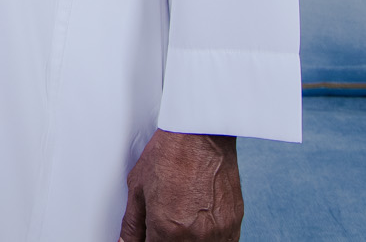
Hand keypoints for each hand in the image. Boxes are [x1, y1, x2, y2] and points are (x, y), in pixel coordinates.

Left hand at [116, 131, 240, 241]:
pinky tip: (199, 223)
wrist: (201, 135)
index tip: (149, 234)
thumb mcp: (137, 187)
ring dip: (187, 241)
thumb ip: (132, 224)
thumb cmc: (170, 154)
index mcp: (167, 229)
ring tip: (182, 219)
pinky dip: (208, 239)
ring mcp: (218, 233)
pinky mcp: (234, 226)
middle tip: (165, 222)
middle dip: (166, 239)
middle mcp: (195, 236)